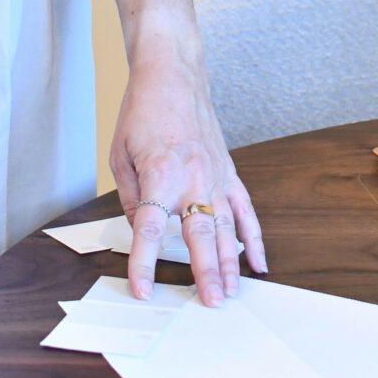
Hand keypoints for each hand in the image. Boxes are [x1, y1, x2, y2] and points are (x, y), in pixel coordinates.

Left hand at [111, 45, 266, 308]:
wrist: (172, 74)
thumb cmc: (142, 112)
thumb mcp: (119, 154)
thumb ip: (129, 197)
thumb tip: (140, 229)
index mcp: (159, 174)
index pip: (149, 228)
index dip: (144, 262)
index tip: (144, 290)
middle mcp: (192, 177)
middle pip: (200, 234)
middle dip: (205, 272)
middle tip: (211, 303)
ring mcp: (215, 175)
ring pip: (228, 227)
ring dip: (231, 263)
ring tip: (232, 293)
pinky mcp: (228, 171)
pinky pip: (245, 210)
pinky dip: (254, 238)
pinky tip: (258, 263)